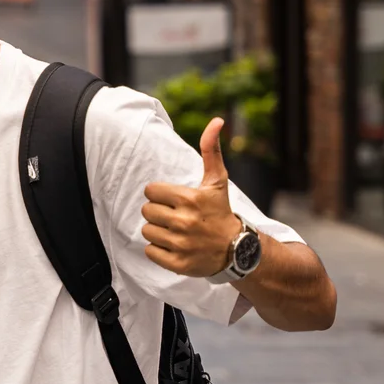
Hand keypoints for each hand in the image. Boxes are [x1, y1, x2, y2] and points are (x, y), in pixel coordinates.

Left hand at [141, 117, 245, 278]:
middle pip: (147, 211)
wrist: (236, 249)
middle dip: (158, 212)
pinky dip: (158, 249)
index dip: (160, 195)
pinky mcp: (176, 263)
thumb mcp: (217, 181)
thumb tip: (217, 120)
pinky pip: (150, 251)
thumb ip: (211, 150)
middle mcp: (184, 221)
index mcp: (189, 199)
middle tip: (174, 216)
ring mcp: (180, 244)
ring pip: (146, 231)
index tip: (174, 200)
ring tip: (175, 231)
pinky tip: (174, 245)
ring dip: (157, 231)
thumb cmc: (221, 211)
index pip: (151, 191)